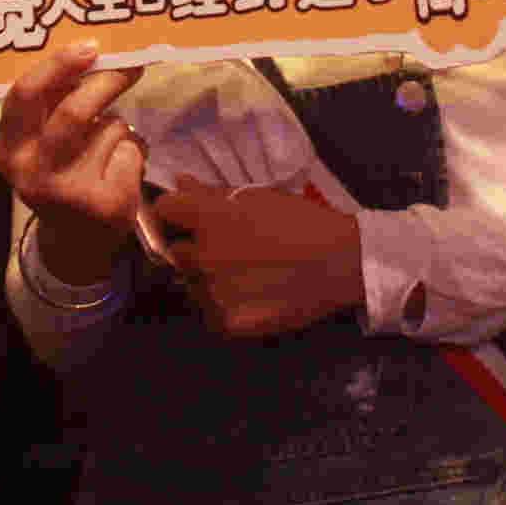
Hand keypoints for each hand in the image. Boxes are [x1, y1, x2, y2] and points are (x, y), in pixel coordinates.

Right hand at [0, 38, 147, 283]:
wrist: (75, 240)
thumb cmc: (58, 172)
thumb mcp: (39, 143)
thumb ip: (51, 101)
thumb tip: (85, 47)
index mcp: (9, 150)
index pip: (24, 96)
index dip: (58, 65)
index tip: (89, 46)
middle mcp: (33, 173)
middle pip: (74, 112)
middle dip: (107, 83)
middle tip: (132, 66)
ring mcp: (70, 192)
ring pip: (110, 129)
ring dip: (118, 126)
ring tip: (108, 144)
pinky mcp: (106, 205)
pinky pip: (131, 152)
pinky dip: (133, 149)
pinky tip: (119, 168)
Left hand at [150, 181, 363, 340]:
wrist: (339, 262)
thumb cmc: (302, 222)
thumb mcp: (259, 197)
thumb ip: (212, 192)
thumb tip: (180, 183)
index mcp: (208, 218)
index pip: (166, 210)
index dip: (177, 212)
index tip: (191, 217)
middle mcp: (203, 255)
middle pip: (176, 251)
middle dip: (194, 248)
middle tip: (225, 249)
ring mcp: (213, 292)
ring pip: (192, 284)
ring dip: (206, 279)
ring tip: (240, 276)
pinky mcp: (227, 322)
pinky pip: (209, 313)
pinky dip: (221, 307)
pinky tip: (246, 297)